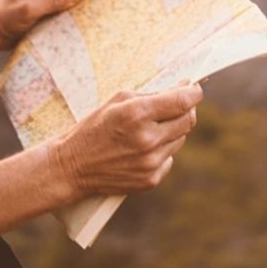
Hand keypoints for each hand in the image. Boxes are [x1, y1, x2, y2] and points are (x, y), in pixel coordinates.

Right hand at [47, 83, 203, 196]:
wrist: (72, 167)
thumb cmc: (94, 127)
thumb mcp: (117, 101)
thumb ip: (151, 93)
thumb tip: (182, 88)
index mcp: (137, 114)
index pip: (183, 101)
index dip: (193, 92)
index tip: (194, 88)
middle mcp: (147, 139)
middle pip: (188, 120)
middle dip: (186, 110)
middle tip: (175, 105)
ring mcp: (150, 162)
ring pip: (180, 139)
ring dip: (171, 131)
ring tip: (148, 130)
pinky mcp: (151, 180)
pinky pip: (169, 159)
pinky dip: (162, 151)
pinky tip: (141, 150)